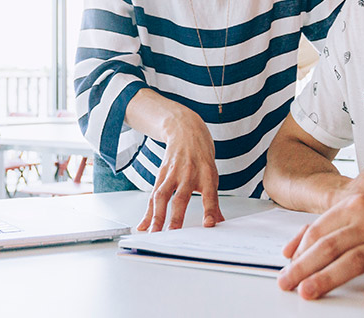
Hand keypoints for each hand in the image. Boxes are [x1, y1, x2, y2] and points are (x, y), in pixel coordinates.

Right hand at [138, 110, 223, 231]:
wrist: (186, 131)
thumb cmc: (201, 157)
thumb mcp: (211, 176)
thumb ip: (213, 201)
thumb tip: (220, 223)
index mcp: (206, 175)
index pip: (210, 195)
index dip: (210, 210)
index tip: (209, 225)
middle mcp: (189, 174)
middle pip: (181, 197)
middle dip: (176, 216)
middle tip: (173, 233)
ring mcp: (172, 173)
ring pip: (162, 196)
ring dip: (157, 216)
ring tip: (154, 233)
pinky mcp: (160, 174)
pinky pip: (152, 195)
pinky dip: (147, 212)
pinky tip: (143, 225)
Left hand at [277, 193, 363, 303]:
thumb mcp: (357, 215)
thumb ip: (324, 228)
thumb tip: (289, 250)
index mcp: (357, 207)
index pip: (320, 230)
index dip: (300, 251)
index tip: (288, 268)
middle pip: (331, 245)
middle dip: (304, 266)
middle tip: (287, 282)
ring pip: (355, 260)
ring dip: (328, 278)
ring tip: (309, 291)